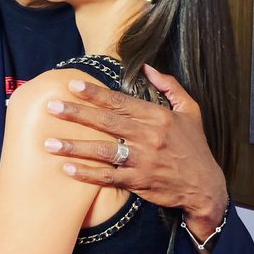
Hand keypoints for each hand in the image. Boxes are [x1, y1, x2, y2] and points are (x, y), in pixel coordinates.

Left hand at [44, 65, 227, 240]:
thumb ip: (170, 86)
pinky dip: (87, 173)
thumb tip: (148, 67)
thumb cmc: (195, 147)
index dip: (95, 93)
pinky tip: (67, 169)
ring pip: (103, 151)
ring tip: (48, 143)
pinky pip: (108, 177)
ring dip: (74, 146)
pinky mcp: (138, 182)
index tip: (72, 85)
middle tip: (51, 107)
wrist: (205, 186)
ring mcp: (142, 160)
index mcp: (158, 116)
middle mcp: (148, 137)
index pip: (120, 101)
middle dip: (76, 114)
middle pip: (106, 122)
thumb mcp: (190, 111)